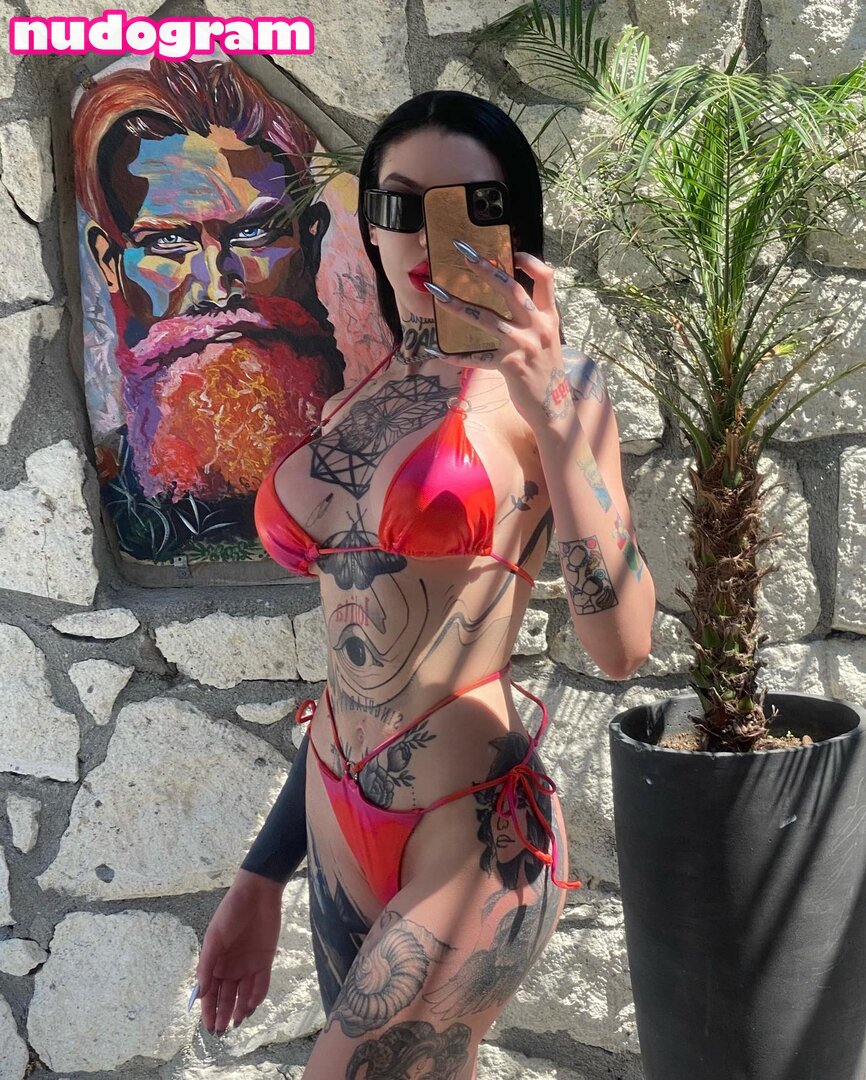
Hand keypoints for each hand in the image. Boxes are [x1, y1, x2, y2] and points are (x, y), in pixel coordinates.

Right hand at [194, 869, 284, 1034]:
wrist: (257, 894)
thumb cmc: (230, 913)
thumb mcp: (214, 938)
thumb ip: (207, 965)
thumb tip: (199, 993)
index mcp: (215, 962)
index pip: (210, 992)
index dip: (208, 1009)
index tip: (209, 1025)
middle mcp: (231, 967)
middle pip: (226, 996)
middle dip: (223, 1013)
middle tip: (222, 1030)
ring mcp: (248, 965)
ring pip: (244, 994)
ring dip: (240, 1009)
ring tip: (236, 1022)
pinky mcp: (265, 961)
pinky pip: (261, 983)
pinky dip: (257, 995)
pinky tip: (251, 1005)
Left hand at [423, 243, 572, 429]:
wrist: (553, 406)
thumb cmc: (545, 370)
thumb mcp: (547, 339)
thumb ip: (532, 319)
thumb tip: (508, 299)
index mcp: (549, 317)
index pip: (546, 278)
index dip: (530, 261)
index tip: (511, 252)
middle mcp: (538, 327)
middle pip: (510, 289)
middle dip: (485, 268)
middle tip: (463, 252)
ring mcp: (524, 346)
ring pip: (486, 319)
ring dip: (458, 305)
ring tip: (437, 293)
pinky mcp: (510, 366)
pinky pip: (478, 357)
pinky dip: (457, 356)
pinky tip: (437, 352)